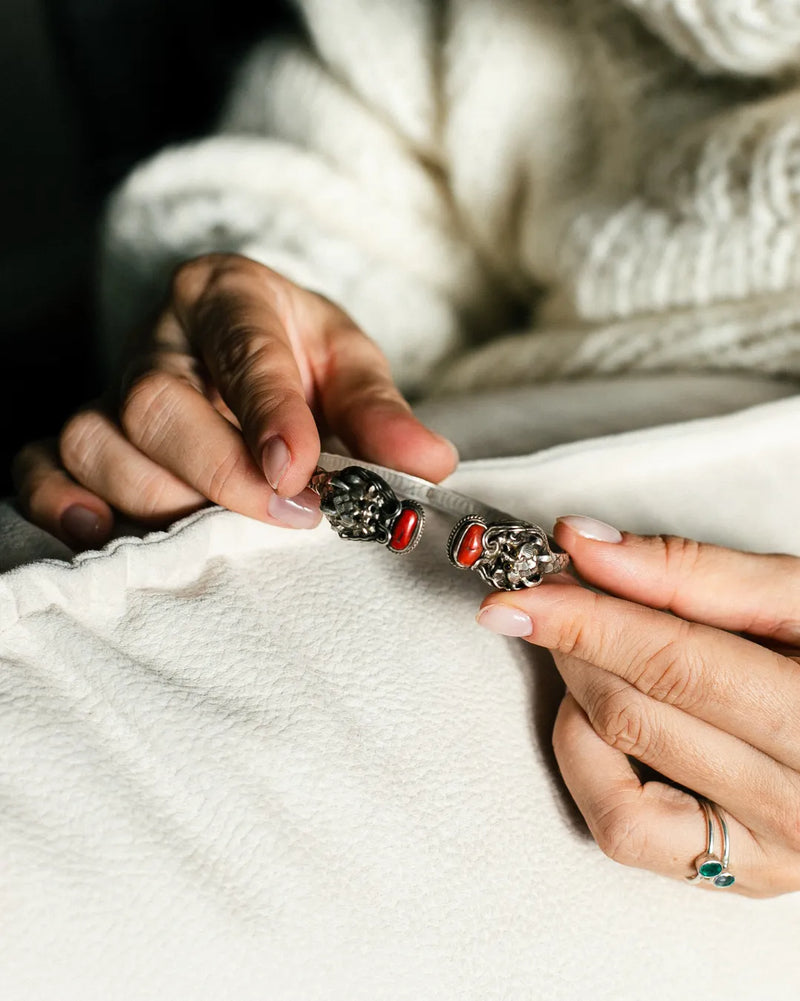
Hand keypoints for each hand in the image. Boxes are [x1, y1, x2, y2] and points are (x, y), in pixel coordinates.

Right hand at [12, 255, 457, 548]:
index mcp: (229, 297)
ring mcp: (110, 387)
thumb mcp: (349, 365)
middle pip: (154, 404)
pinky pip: (41, 465)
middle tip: (286, 516)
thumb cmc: (298, 355)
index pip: (241, 348)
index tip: (299, 471)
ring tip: (220, 533)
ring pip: (97, 444)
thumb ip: (382, 413)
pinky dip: (62, 504)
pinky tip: (105, 532)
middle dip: (217, 472)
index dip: (267, 414)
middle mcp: (159, 340)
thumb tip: (429, 465)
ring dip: (159, 501)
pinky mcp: (83, 431)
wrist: (243, 342)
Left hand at [477, 516, 799, 896]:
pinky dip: (589, 768)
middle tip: (552, 601)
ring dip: (579, 704)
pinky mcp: (724, 874)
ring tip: (598, 659)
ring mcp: (761, 852)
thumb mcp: (793, 598)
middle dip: (574, 647)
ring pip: (615, 779)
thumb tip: (585, 547)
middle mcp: (795, 803)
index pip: (671, 664)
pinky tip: (604, 724)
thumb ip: (690, 571)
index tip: (527, 589)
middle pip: (631, 715)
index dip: (586, 620)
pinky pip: (621, 830)